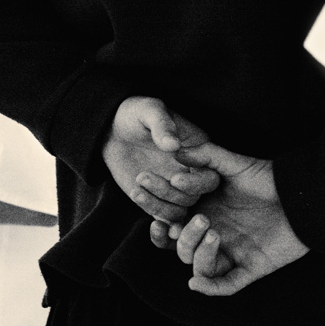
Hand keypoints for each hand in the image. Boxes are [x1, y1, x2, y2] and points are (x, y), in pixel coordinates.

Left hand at [101, 96, 218, 221]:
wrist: (114, 130)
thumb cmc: (136, 115)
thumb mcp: (149, 111)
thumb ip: (162, 125)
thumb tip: (173, 144)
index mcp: (199, 152)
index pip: (209, 177)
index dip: (195, 182)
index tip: (174, 177)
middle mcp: (191, 173)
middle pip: (195, 197)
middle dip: (170, 193)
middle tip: (142, 177)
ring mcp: (175, 189)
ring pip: (178, 210)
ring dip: (158, 203)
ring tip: (136, 186)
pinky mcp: (158, 199)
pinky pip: (161, 214)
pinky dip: (150, 210)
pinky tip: (136, 194)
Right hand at [151, 142, 308, 295]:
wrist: (303, 195)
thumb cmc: (268, 178)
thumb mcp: (233, 164)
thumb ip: (206, 156)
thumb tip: (175, 150)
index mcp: (203, 213)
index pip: (172, 224)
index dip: (159, 222)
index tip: (155, 216)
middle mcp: (213, 236)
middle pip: (181, 247)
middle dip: (183, 236)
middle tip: (198, 218)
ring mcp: (231, 254)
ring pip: (199, 267)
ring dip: (198, 253)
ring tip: (212, 232)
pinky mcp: (250, 268)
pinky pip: (225, 285)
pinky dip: (209, 287)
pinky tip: (197, 282)